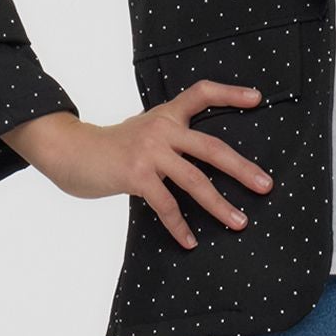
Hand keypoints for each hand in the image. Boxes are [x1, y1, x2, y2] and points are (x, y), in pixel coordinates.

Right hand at [2, 84, 274, 248]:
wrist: (70, 151)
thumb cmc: (110, 147)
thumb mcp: (142, 130)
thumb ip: (170, 137)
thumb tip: (203, 162)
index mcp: (166, 115)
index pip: (201, 93)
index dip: (230, 94)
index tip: (257, 99)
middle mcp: (161, 129)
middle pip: (212, 147)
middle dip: (242, 168)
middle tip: (266, 186)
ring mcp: (149, 151)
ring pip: (194, 180)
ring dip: (219, 205)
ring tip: (239, 222)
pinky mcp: (136, 175)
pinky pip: (166, 205)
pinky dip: (180, 226)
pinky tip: (190, 242)